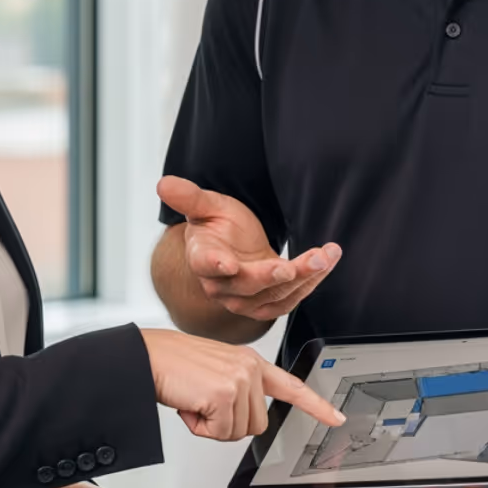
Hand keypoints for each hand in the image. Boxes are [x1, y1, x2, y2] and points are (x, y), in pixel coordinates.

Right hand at [141, 328, 345, 439]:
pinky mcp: (224, 395)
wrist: (147, 357)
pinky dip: (200, 428)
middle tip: (204, 403)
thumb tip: (244, 417)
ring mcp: (239, 380)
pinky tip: (190, 404)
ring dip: (212, 426)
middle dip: (228, 424)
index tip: (336, 418)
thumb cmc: (175, 366)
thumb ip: (238, 388)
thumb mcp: (216, 371)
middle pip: (257, 425)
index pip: (291, 386)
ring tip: (195, 400)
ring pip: (238, 432)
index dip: (316, 406)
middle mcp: (250, 368)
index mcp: (251, 362)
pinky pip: (219, 434)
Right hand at [158, 175, 340, 320]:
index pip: (206, 264)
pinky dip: (310, 284)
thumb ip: (189, 196)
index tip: (229, 264)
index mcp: (202, 258)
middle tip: (301, 262)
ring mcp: (244, 298)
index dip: (216, 265)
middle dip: (276, 274)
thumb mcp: (207, 205)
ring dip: (304, 277)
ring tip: (324, 256)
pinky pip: (289, 300)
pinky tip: (324, 264)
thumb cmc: (218, 225)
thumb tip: (163, 183)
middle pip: (248, 284)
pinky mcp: (265, 304)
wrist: (232, 246)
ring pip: (275, 295)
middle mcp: (221, 284)